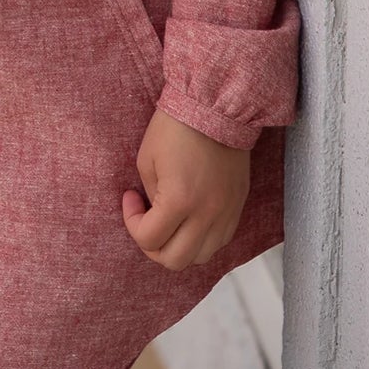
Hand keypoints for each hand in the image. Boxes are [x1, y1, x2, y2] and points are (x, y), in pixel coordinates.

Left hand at [121, 107, 250, 269]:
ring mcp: (226, 214)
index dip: (132, 223)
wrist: (215, 108)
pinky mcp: (238, 207)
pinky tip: (190, 219)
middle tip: (145, 222)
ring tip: (169, 223)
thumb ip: (149, 197)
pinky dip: (201, 240)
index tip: (130, 198)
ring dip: (179, 247)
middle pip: (175, 260)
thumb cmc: (175, 128)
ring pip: (201, 257)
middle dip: (153, 246)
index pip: (149, 240)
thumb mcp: (147, 160)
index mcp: (180, 201)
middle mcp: (207, 215)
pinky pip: (219, 242)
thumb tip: (153, 215)